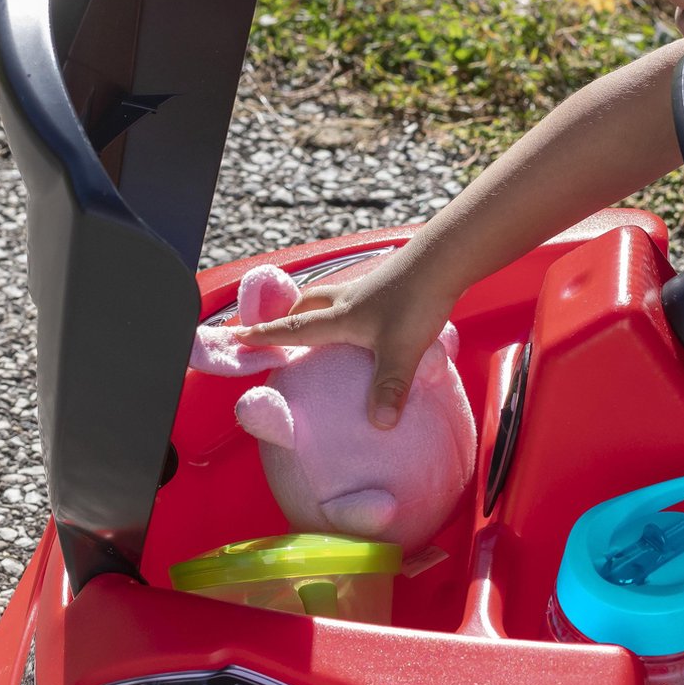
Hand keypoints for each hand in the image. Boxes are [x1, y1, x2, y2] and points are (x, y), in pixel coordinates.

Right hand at [233, 255, 456, 428]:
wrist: (443, 260)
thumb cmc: (416, 301)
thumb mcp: (401, 350)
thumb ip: (389, 387)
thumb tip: (379, 424)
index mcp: (341, 317)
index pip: (295, 329)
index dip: (266, 335)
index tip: (240, 336)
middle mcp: (348, 300)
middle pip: (308, 306)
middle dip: (289, 318)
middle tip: (279, 329)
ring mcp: (369, 290)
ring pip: (331, 298)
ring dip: (319, 309)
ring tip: (319, 324)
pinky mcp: (389, 285)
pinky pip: (358, 297)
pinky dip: (350, 308)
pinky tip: (367, 320)